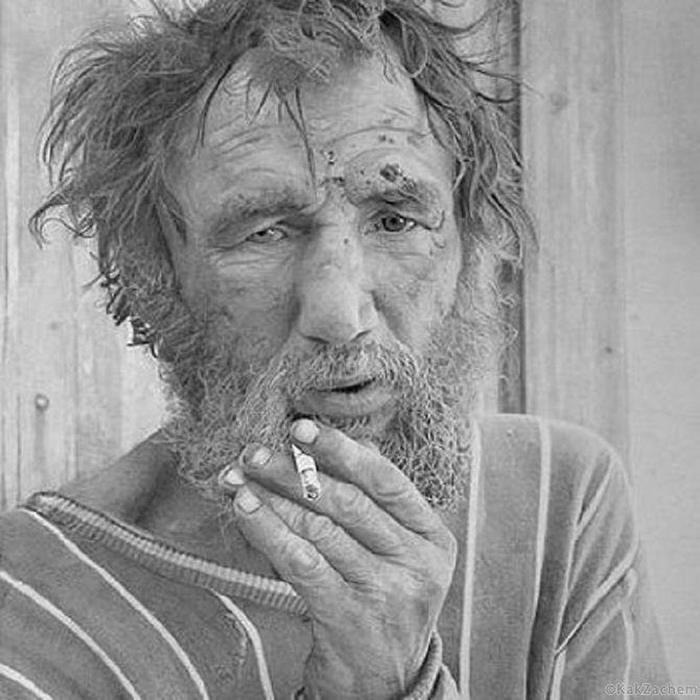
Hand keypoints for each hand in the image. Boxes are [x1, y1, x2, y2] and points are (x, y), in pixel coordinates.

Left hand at [230, 420, 456, 699]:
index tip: (301, 428)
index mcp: (432, 535)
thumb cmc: (383, 599)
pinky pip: (303, 563)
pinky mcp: (351, 616)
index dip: (341, 450)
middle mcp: (416, 561)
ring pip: (321, 529)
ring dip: (272, 499)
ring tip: (238, 478)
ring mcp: (387, 591)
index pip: (386, 480)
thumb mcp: (397, 552)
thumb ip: (377, 502)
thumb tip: (343, 447)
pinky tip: (245, 512)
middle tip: (254, 452)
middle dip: (294, 471)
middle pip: (348, 501)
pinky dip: (269, 532)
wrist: (385, 682)